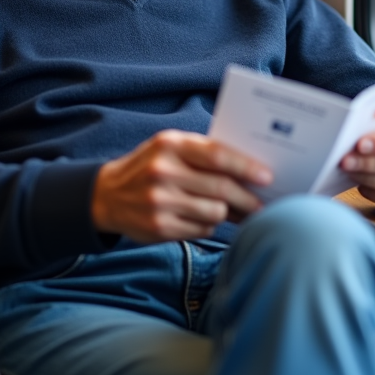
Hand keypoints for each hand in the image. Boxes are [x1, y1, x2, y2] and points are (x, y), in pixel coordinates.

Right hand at [91, 130, 271, 242]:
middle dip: (247, 198)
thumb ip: (205, 153)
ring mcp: (159, 203)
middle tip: (262, 203)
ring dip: (227, 213)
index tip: (267, 176)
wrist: (107, 195)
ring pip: (215, 212)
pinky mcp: (158, 228)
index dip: (246, 167)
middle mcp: (162, 172)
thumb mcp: (170, 147)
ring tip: (230, 210)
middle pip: (221, 188)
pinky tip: (203, 217)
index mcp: (169, 145)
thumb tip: (251, 170)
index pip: (216, 156)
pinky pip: (202, 229)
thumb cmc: (151, 166)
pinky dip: (209, 224)